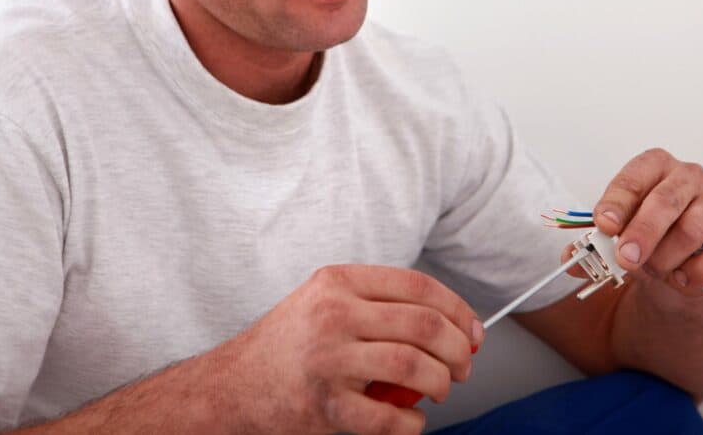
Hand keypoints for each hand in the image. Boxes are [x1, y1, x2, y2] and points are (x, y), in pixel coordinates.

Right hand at [218, 265, 482, 434]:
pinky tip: (409, 420)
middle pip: (424, 325)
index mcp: (339, 282)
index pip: (419, 287)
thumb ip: (379, 304)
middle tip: (463, 366)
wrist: (231, 388)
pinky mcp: (324, 405)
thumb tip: (452, 323)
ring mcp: (328, 360)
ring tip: (438, 390)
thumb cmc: (288, 345)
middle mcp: (334, 315)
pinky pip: (387, 417)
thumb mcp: (325, 302)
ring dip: (440, 383)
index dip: (458, 310)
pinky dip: (410, 423)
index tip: (472, 331)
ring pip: (414, 366)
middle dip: (458, 350)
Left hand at [585, 148, 702, 297]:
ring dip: (666, 259)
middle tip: (626, 258)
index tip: (603, 225)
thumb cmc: (647, 238)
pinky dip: (697, 273)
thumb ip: (593, 246)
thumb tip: (573, 259)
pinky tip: (681, 278)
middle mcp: (687, 177)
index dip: (616, 203)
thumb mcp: (616, 237)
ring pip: (691, 230)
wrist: (679, 263)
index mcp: (653, 166)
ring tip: (654, 270)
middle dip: (643, 233)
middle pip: (666, 201)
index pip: (633, 179)